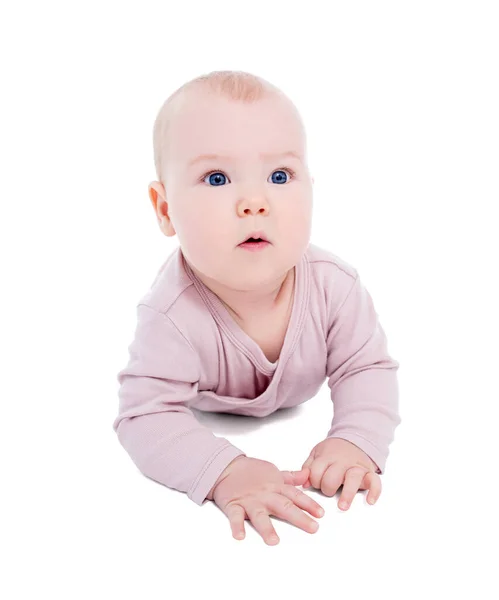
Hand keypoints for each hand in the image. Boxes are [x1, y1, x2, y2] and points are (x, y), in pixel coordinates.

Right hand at [207, 456, 324, 544]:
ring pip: (259, 515)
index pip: (295, 495)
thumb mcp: (274, 472)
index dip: (309, 504)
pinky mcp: (234, 505)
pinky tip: (240, 536)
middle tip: (313, 528)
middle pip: (283, 506)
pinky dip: (236, 526)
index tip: (321, 514)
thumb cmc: (251, 471)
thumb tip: (307, 475)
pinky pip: (235, 517)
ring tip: (274, 541)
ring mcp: (249, 501)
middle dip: (299, 517)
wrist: (226, 466)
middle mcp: (265, 495)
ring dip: (266, 527)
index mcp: (275, 487)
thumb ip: (291, 477)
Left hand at [301, 437, 380, 509]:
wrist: (354, 438)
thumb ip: (308, 466)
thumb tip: (305, 484)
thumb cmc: (333, 450)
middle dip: (327, 488)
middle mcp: (343, 462)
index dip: (314, 480)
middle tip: (328, 490)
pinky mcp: (369, 472)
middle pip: (332, 478)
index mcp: (327, 457)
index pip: (316, 472)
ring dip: (347, 494)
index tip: (316, 482)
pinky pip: (375, 481)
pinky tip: (370, 501)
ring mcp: (357, 467)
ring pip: (352, 479)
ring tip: (342, 506)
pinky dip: (374, 491)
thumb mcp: (317, 453)